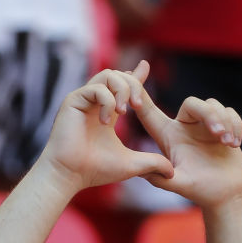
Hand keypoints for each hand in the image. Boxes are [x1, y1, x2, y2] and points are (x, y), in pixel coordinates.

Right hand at [38, 61, 173, 193]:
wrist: (69, 176)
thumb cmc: (94, 171)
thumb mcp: (131, 165)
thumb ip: (152, 163)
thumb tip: (171, 173)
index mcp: (105, 113)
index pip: (122, 86)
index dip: (136, 76)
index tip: (145, 66)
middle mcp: (93, 103)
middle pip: (118, 75)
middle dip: (134, 86)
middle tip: (139, 106)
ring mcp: (82, 100)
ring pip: (108, 75)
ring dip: (121, 90)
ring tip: (124, 111)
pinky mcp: (72, 101)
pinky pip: (97, 88)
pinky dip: (107, 101)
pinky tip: (106, 121)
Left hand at [133, 90, 241, 210]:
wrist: (227, 195)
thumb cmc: (201, 191)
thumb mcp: (179, 184)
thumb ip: (161, 178)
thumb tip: (141, 171)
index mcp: (167, 137)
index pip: (149, 112)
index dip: (140, 93)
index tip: (135, 72)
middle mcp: (184, 127)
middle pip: (192, 103)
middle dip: (209, 115)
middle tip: (218, 135)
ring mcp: (204, 125)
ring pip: (213, 106)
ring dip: (224, 123)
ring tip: (228, 143)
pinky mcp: (224, 125)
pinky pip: (230, 112)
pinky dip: (235, 125)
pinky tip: (234, 144)